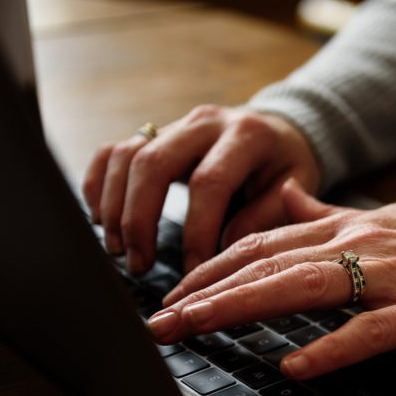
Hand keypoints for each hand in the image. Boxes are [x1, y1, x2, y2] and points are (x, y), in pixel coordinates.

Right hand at [82, 105, 320, 274]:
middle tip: (140, 264)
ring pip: (127, 156)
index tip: (192, 271)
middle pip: (154, 163)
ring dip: (116, 207)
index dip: (197, 230)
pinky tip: (101, 220)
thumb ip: (265, 215)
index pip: (210, 182)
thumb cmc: (285, 167)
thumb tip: (221, 251)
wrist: (278, 133)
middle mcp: (204, 123)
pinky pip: (112, 152)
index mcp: (246, 135)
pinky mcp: (152, 134)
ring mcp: (173, 125)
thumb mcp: (296, 187)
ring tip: (120, 251)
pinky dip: (99, 185)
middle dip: (141, 220)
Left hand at [146, 181, 395, 378]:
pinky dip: (329, 349)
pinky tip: (294, 367)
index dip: (210, 267)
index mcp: (343, 227)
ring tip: (196, 328)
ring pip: (302, 286)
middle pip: (267, 262)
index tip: (171, 294)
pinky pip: (368, 332)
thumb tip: (277, 195)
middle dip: (206, 291)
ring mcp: (388, 277)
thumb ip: (321, 213)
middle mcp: (357, 244)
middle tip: (159, 321)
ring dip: (242, 306)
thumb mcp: (375, 221)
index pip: (260, 242)